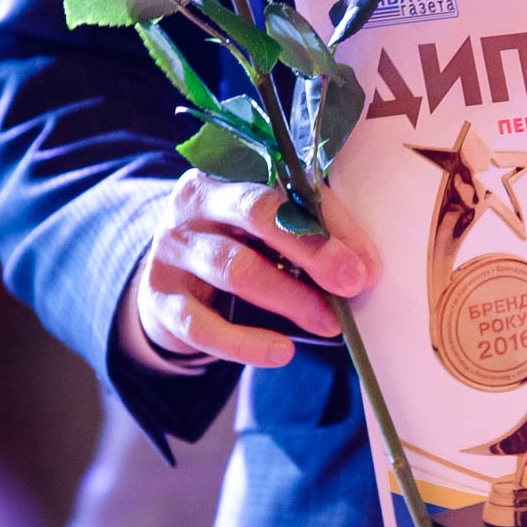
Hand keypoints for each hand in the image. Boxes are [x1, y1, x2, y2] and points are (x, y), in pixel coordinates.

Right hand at [128, 173, 380, 369]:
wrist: (167, 279)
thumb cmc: (237, 243)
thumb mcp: (267, 227)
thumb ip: (311, 231)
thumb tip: (364, 268)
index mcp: (229, 174)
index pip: (286, 188)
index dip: (330, 224)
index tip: (367, 264)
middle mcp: (193, 205)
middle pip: (257, 214)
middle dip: (313, 250)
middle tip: (353, 283)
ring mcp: (170, 251)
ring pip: (236, 270)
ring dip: (291, 298)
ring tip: (329, 323)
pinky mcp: (159, 299)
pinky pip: (203, 325)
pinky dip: (245, 343)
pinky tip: (281, 352)